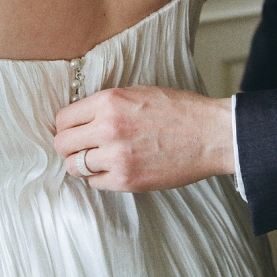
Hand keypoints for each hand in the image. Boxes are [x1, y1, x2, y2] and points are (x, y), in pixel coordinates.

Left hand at [53, 86, 235, 191]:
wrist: (213, 134)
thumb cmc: (179, 111)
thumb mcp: (137, 93)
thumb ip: (105, 106)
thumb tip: (79, 118)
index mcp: (108, 102)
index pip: (63, 119)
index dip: (66, 126)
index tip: (74, 130)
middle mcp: (107, 128)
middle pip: (62, 144)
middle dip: (69, 146)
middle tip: (82, 147)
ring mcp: (117, 157)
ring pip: (74, 167)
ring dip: (82, 164)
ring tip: (97, 160)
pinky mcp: (127, 180)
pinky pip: (94, 183)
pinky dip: (99, 178)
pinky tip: (113, 169)